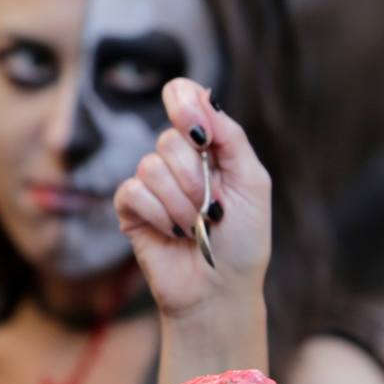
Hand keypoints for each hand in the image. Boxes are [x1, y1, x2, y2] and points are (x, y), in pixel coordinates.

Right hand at [114, 78, 270, 318]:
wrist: (222, 290)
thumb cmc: (245, 240)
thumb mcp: (252, 183)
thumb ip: (230, 137)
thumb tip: (204, 94)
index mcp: (211, 147)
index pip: (184, 99)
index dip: (184, 102)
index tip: (197, 129)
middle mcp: (179, 159)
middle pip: (169, 138)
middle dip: (195, 176)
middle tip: (212, 206)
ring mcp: (152, 183)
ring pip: (150, 166)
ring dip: (181, 202)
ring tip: (196, 225)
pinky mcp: (131, 209)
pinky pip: (133, 192)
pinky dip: (160, 215)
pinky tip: (175, 233)